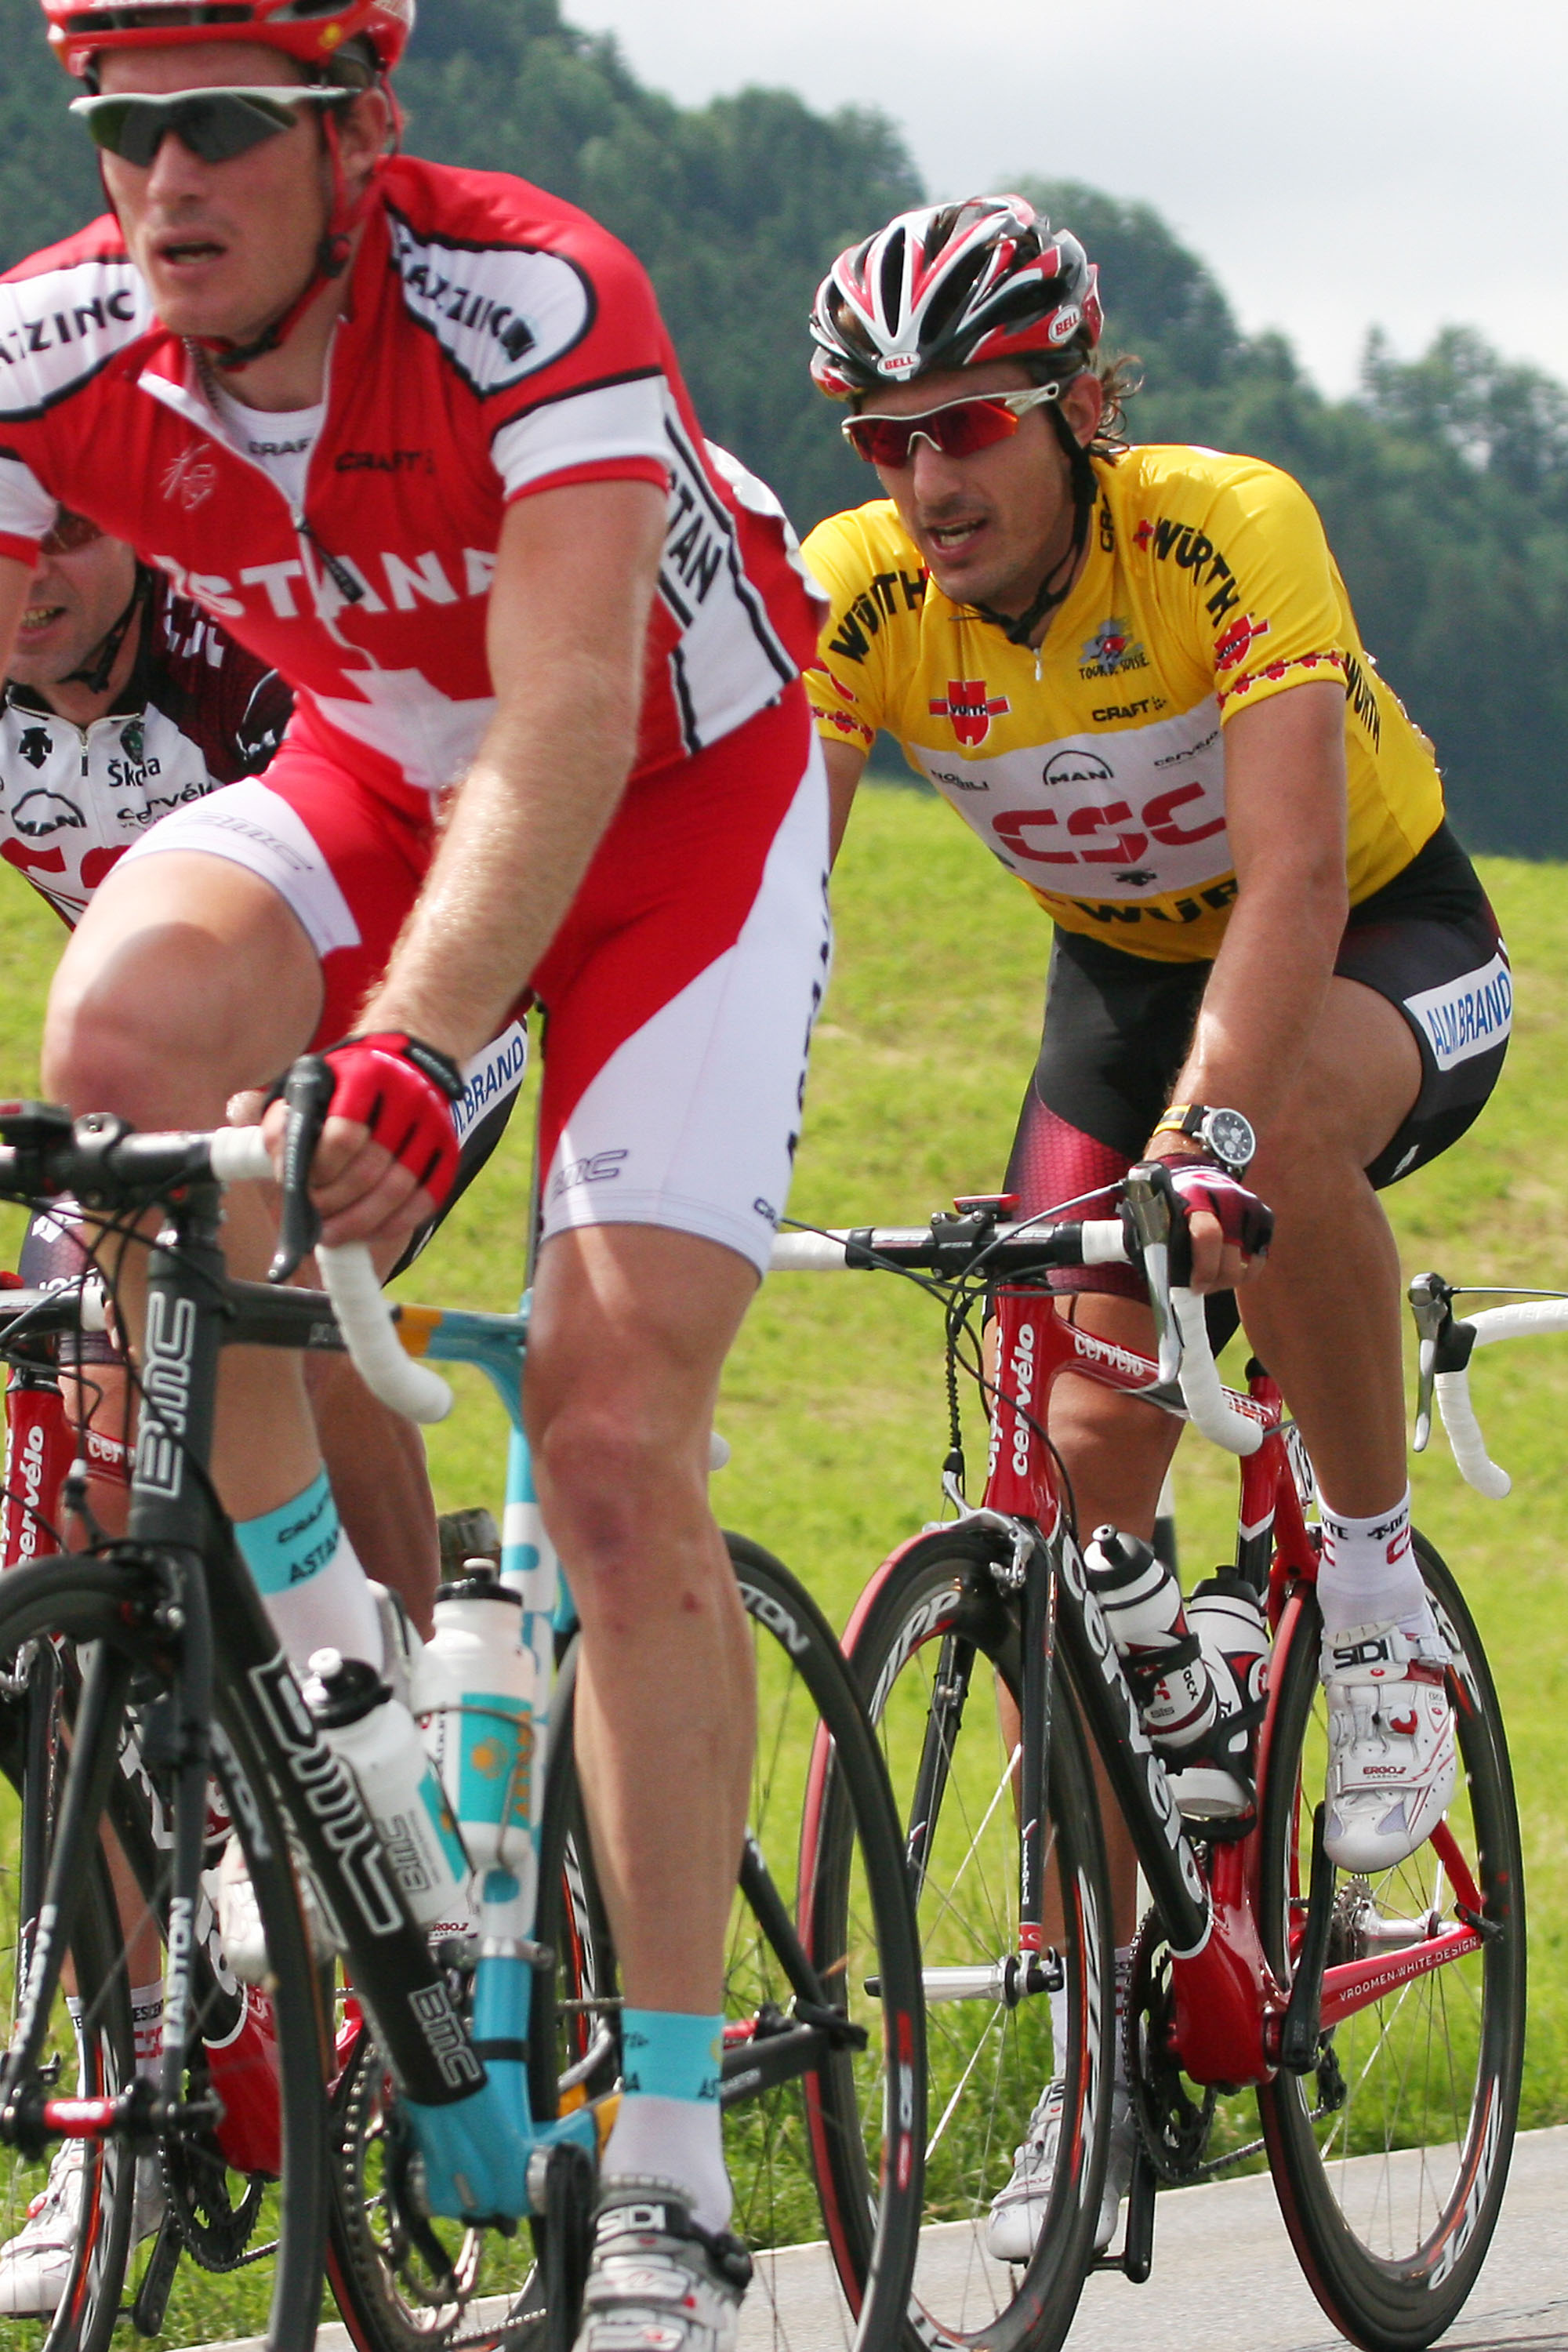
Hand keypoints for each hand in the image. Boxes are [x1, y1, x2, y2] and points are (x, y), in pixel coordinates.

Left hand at [261, 1032, 463, 1250]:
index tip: (303, 1188)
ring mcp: (435, 1124)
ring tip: (334, 1235)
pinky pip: (426, 1198)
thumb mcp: (310, 1084)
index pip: (342, 1136)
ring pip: (398, 1190)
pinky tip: (370, 1230)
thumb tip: (280, 1169)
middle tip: (314, 1223)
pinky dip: (396, 1222)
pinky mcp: (449, 1149)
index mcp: (366, 1074)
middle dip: (335, 1205)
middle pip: (370, 1170)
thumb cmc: (345, 1082)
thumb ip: (286, 1122)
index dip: (318, 1172)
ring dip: (361, 1222)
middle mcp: (407, 1096)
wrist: (407, 1058)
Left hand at [1146, 1152, 1273, 1292]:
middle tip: (1199, 1287)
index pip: (1208, 1235)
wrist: (1195, 1173)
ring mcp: (1250, 1208)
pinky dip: (1243, 1271)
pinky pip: (1259, 1261)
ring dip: (1227, 1280)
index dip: (1203, 1269)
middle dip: (1214, 1283)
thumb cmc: (1169, 1204)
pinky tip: (1225, 1265)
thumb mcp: (1153, 1216)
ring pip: (1246, 1267)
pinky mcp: (1264, 1216)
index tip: (1194, 1286)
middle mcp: (1228, 1200)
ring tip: (1210, 1276)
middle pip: (1231, 1262)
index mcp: (1195, 1196)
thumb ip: (1155, 1244)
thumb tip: (1161, 1284)